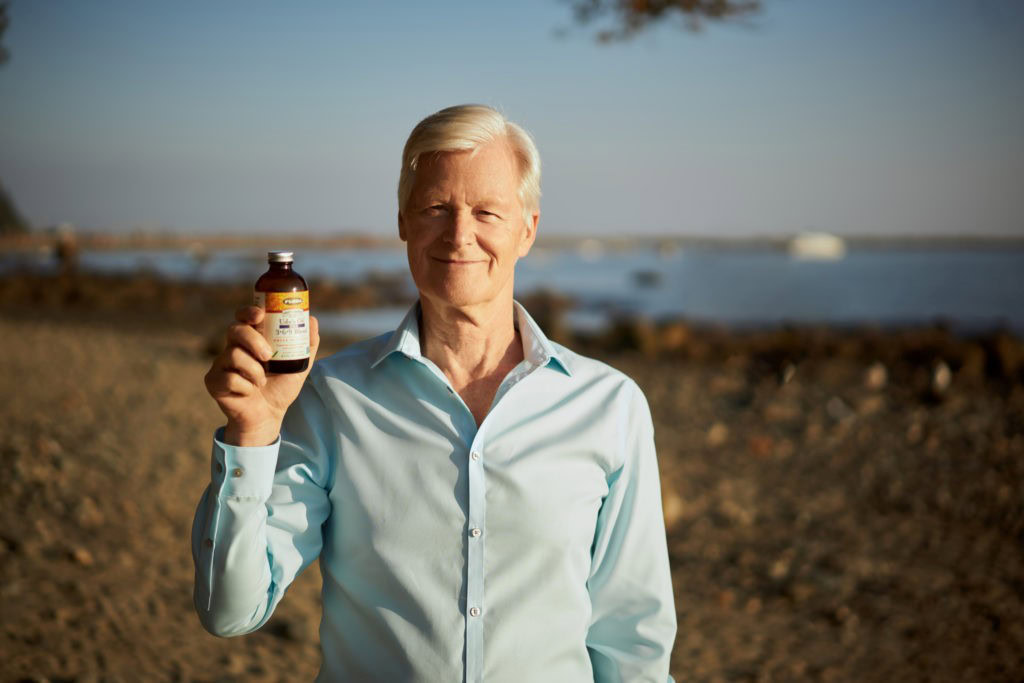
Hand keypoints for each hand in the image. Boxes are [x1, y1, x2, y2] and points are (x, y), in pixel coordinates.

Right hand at [204, 306, 320, 445]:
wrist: (268, 416)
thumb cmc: (280, 388)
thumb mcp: (299, 365)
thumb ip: (307, 344)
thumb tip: (312, 319)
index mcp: (251, 339)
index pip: (244, 316)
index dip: (248, 311)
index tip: (260, 315)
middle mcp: (233, 347)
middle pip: (235, 329)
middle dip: (253, 340)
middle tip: (268, 356)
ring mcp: (221, 363)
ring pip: (233, 355)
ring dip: (254, 371)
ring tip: (261, 382)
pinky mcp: (213, 381)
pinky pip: (228, 377)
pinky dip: (245, 387)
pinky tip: (248, 393)